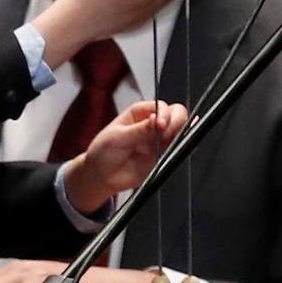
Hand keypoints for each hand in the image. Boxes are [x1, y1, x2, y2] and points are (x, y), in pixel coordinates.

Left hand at [63, 100, 187, 212]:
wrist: (101, 176)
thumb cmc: (103, 152)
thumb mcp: (118, 138)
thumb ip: (139, 130)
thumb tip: (157, 119)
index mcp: (138, 113)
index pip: (161, 106)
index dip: (164, 114)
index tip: (160, 124)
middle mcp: (151, 123)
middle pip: (176, 114)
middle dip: (175, 121)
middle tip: (166, 133)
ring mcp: (158, 139)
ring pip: (180, 130)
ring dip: (179, 134)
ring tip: (166, 143)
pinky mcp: (162, 154)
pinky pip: (178, 148)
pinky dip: (180, 147)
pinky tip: (176, 147)